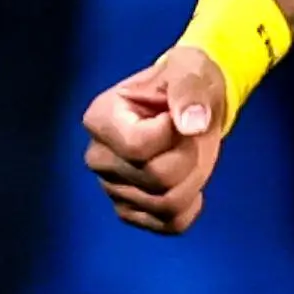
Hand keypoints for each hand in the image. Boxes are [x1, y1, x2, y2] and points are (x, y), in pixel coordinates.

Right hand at [83, 46, 229, 233]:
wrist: (189, 104)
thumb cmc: (185, 82)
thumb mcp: (191, 70)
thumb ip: (190, 90)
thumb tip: (192, 125)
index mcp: (101, 119)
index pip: (140, 147)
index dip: (174, 134)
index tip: (179, 115)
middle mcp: (98, 158)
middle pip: (157, 178)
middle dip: (192, 156)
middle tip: (193, 135)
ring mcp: (112, 187)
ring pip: (166, 204)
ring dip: (195, 178)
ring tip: (190, 153)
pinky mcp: (130, 209)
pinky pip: (167, 224)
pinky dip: (189, 207)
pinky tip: (190, 184)